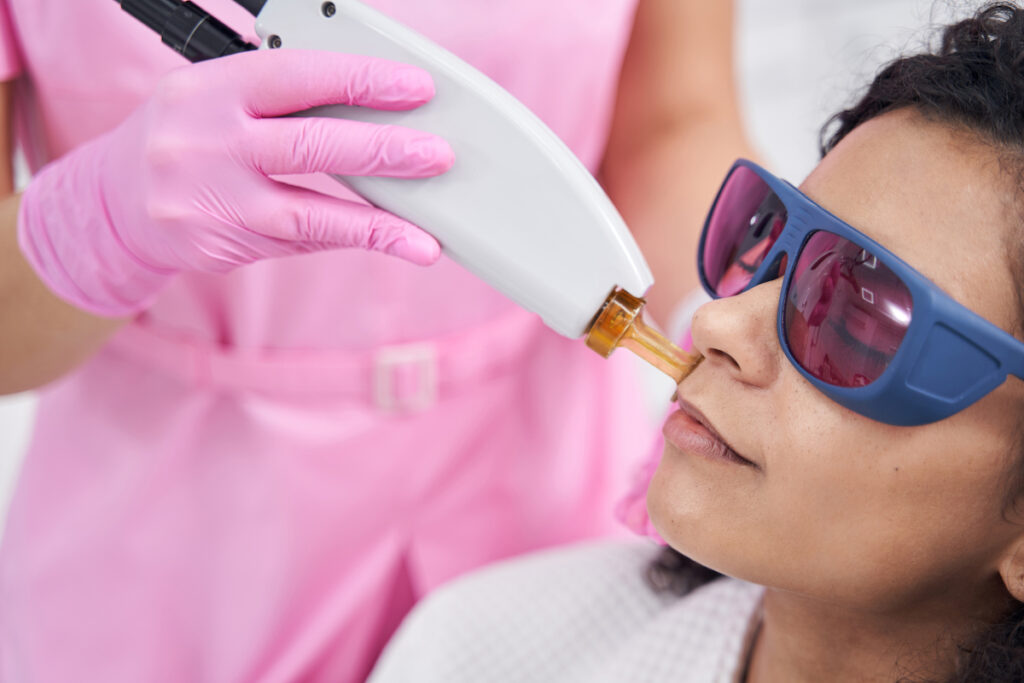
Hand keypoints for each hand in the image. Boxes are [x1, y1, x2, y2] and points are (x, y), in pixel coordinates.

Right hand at [18, 49, 453, 315]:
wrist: (115, 202)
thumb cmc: (188, 138)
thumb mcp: (219, 98)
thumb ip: (282, 99)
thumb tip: (374, 108)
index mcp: (212, 87)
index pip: (297, 75)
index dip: (361, 80)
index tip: (415, 88)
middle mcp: (208, 140)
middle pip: (310, 143)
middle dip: (382, 149)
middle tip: (437, 155)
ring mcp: (213, 199)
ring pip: (309, 210)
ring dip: (377, 217)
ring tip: (426, 227)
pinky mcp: (222, 244)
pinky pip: (301, 242)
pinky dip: (353, 241)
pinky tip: (397, 244)